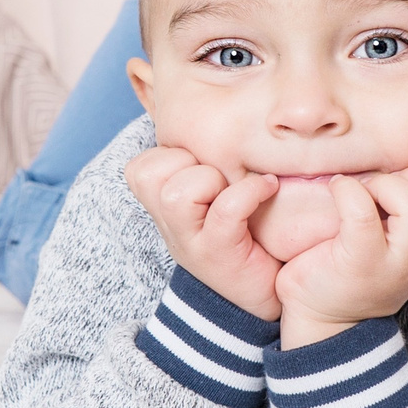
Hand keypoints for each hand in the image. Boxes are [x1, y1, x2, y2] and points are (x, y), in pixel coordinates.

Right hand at [126, 146, 284, 319]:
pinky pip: (225, 210)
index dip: (171, 155)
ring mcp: (190, 242)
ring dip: (209, 179)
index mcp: (164, 209)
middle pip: (147, 173)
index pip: (140, 167)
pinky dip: (249, 192)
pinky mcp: (218, 254)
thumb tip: (216, 110)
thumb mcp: (214, 198)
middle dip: (185, 162)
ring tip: (233, 186)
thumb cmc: (244, 236)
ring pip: (176, 193)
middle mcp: (170, 226)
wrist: (263, 296)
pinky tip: (268, 188)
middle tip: (217, 176)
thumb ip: (204, 168)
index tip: (203, 166)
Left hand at [275, 168, 407, 347]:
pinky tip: (337, 191)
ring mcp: (394, 265)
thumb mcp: (400, 237)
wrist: (324, 317)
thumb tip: (406, 142)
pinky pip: (362, 216)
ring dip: (391, 187)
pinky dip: (349, 193)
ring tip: (367, 192)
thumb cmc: (358, 261)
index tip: (405, 186)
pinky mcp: (359, 264)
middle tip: (385, 187)